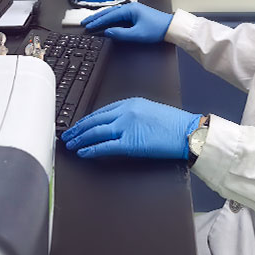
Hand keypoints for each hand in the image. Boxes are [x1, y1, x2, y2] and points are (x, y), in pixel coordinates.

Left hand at [61, 97, 202, 159]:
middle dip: (77, 129)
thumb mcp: (149, 111)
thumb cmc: (173, 124)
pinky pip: (104, 146)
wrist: (188, 132)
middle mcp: (125, 112)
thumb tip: (118, 125)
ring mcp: (126, 127)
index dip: (86, 120)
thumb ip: (132, 115)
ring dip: (80, 139)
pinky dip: (90, 149)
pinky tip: (82, 152)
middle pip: (94, 120)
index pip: (101, 111)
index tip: (77, 125)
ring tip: (70, 144)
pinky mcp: (129, 143)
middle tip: (67, 135)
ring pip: (95, 132)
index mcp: (130, 103)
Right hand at [82, 2, 172, 42]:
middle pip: (109, 12)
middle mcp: (130, 7)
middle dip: (96, 18)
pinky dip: (110, 19)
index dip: (97, 22)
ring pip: (113, 13)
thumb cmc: (156, 30)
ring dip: (102, 18)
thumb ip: (121, 34)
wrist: (171, 27)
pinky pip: (119, 16)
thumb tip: (108, 32)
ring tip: (92, 22)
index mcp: (129, 9)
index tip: (88, 26)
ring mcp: (133, 10)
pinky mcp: (135, 15)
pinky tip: (106, 22)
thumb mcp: (137, 34)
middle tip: (85, 23)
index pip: (109, 16)